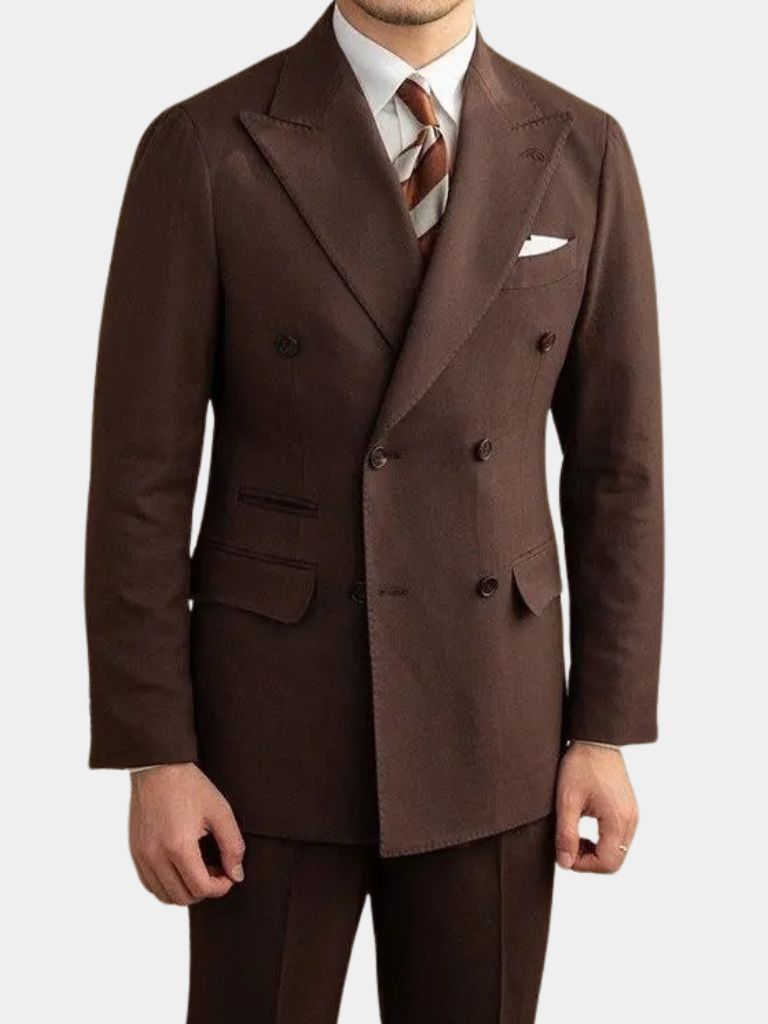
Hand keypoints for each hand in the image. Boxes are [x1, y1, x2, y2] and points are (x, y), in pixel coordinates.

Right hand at [129, 763, 245, 904]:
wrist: (158, 767)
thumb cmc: (189, 786)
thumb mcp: (220, 811)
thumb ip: (232, 846)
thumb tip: (236, 874)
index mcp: (178, 846)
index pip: (201, 888)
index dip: (221, 887)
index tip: (229, 874)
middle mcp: (155, 856)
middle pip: (182, 897)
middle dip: (204, 890)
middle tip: (216, 870)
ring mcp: (142, 856)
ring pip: (164, 895)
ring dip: (185, 890)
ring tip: (199, 868)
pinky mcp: (136, 851)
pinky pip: (150, 883)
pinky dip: (168, 884)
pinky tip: (181, 867)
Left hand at [555, 743, 638, 873]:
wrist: (595, 739)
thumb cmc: (581, 765)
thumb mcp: (567, 800)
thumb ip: (566, 834)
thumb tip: (565, 863)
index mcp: (619, 820)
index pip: (607, 864)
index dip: (583, 865)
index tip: (563, 852)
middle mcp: (631, 821)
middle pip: (614, 861)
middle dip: (589, 861)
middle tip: (567, 846)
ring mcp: (632, 816)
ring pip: (617, 851)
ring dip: (594, 852)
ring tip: (573, 836)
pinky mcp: (628, 810)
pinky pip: (618, 838)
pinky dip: (601, 841)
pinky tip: (583, 829)